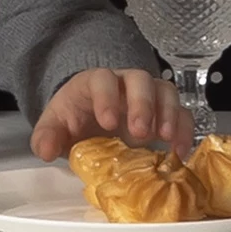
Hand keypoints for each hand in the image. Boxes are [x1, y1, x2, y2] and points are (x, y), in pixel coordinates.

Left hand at [33, 66, 193, 154]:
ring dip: (168, 113)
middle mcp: (125, 83)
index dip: (107, 98)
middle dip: (142, 104)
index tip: (107, 122)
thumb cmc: (74, 119)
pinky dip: (184, 130)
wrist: (88, 119)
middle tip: (139, 132)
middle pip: (140, 80)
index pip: (102, 80)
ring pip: (165, 91)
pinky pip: (182, 113)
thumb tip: (45, 151)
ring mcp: (149, 95)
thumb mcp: (54, 127)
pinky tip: (179, 151)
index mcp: (95, 82)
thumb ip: (45, 137)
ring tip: (166, 138)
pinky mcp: (165, 112)